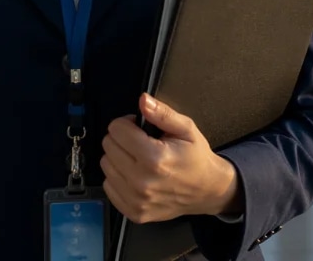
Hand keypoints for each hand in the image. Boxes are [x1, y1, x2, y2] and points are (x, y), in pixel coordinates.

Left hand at [101, 94, 242, 224]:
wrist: (206, 191)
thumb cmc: (196, 158)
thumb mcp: (186, 129)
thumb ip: (163, 113)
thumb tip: (143, 101)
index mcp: (155, 157)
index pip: (116, 130)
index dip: (127, 123)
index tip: (138, 126)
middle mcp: (142, 181)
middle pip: (108, 146)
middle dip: (121, 138)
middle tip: (140, 142)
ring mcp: (136, 200)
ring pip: (105, 166)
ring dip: (118, 158)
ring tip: (138, 158)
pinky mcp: (133, 212)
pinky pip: (108, 186)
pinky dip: (118, 177)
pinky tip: (135, 174)